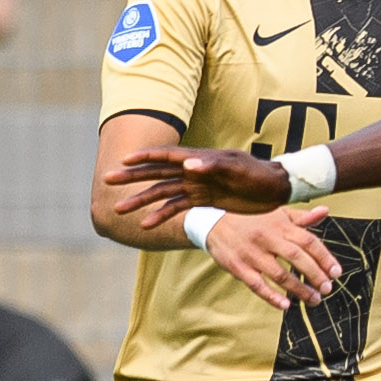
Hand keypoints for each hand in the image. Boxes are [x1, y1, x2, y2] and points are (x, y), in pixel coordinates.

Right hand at [109, 143, 295, 221]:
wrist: (273, 189)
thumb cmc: (257, 174)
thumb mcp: (238, 168)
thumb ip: (212, 166)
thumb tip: (187, 165)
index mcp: (199, 159)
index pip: (166, 155)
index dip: (145, 157)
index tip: (123, 160)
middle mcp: (192, 171)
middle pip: (156, 172)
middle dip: (132, 177)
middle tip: (107, 179)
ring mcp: (195, 187)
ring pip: (161, 192)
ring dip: (141, 200)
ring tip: (119, 209)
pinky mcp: (201, 201)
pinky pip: (176, 208)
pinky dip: (161, 216)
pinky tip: (146, 225)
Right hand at [208, 206, 342, 310]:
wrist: (213, 219)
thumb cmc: (251, 217)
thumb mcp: (276, 212)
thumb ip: (301, 217)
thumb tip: (325, 211)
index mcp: (280, 224)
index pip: (308, 241)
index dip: (324, 257)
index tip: (336, 272)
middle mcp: (267, 238)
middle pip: (297, 258)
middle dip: (315, 275)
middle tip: (327, 289)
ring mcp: (252, 254)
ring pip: (280, 274)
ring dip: (299, 289)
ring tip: (313, 299)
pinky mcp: (238, 267)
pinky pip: (257, 285)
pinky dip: (272, 296)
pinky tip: (286, 305)